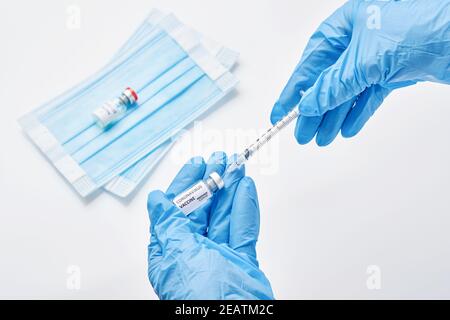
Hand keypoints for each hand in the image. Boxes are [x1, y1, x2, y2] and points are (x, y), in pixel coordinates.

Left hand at [147, 152, 273, 299]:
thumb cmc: (201, 299)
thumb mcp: (179, 255)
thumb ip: (170, 224)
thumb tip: (157, 202)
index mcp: (170, 252)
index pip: (175, 210)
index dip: (185, 184)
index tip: (196, 164)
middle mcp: (193, 252)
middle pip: (202, 209)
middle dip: (211, 182)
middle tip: (220, 159)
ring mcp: (219, 256)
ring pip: (224, 215)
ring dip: (230, 190)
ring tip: (236, 167)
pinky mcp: (242, 261)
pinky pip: (243, 229)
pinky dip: (246, 208)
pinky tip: (246, 189)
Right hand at [271, 0, 449, 145]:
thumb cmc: (418, 24)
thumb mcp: (364, 59)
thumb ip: (333, 85)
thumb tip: (309, 105)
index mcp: (343, 27)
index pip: (309, 64)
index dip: (293, 91)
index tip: (280, 113)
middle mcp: (356, 40)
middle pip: (327, 82)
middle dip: (314, 110)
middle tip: (302, 133)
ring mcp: (375, 56)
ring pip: (347, 92)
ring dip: (335, 116)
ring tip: (322, 137)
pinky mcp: (392, 70)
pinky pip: (368, 95)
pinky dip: (358, 112)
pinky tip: (347, 128)